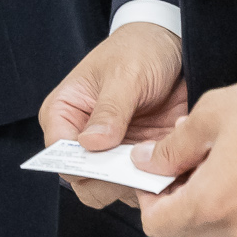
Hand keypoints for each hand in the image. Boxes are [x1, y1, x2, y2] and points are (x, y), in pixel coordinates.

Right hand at [40, 22, 188, 210]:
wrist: (173, 46)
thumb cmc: (138, 49)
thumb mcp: (125, 74)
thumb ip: (109, 110)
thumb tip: (90, 144)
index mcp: (64, 113)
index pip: (61, 155)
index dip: (84, 166)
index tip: (114, 165)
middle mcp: (83, 137)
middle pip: (85, 180)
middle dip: (114, 182)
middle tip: (143, 170)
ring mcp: (113, 151)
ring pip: (115, 189)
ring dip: (140, 185)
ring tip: (164, 166)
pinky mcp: (140, 159)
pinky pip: (144, 186)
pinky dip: (160, 184)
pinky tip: (175, 167)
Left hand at [135, 72, 236, 236]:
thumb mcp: (209, 117)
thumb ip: (171, 147)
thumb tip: (149, 161)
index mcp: (214, 203)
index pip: (158, 226)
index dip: (148, 199)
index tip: (152, 176)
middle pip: (187, 228)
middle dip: (177, 197)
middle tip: (181, 160)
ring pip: (218, 226)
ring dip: (207, 198)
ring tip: (214, 156)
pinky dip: (236, 201)